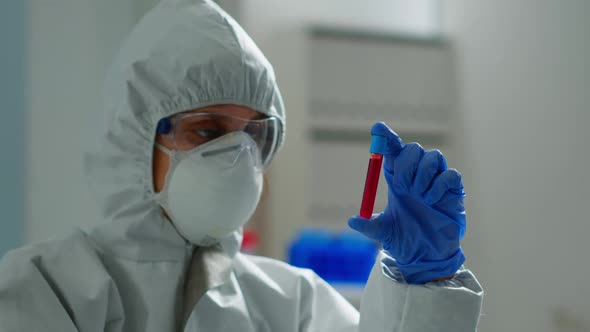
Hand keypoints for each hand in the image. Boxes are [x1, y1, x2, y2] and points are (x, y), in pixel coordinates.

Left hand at [348, 122, 465, 283]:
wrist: (426, 257)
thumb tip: (352, 221)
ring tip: (419, 197)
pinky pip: (450, 174)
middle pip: (413, 148)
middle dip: (406, 163)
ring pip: (433, 156)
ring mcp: (435, 181)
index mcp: (397, 178)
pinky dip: (439, 185)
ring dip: (422, 175)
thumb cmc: (404, 240)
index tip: (377, 129)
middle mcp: (416, 175)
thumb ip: (368, 226)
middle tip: (403, 186)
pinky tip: (432, 201)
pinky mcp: (453, 190)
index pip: (392, 150)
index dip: (385, 137)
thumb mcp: (381, 233)